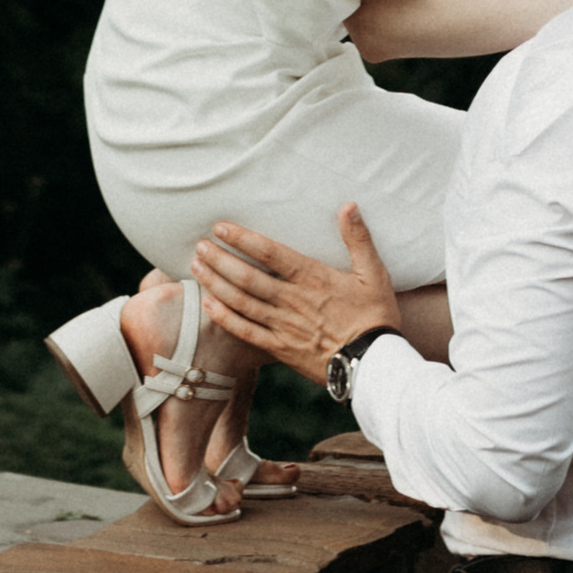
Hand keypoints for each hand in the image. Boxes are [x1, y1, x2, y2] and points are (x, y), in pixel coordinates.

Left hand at [196, 202, 403, 384]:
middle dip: (220, 260)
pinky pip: (246, 332)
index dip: (243, 239)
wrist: (374, 366)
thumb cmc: (376, 317)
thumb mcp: (374, 274)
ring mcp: (283, 326)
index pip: (270, 253)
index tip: (221, 228)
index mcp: (313, 278)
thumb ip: (358, 239)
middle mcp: (292, 300)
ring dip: (216, 283)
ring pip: (242, 303)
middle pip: (247, 277)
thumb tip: (349, 206)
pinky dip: (225, 318)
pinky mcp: (280, 348)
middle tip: (199, 246)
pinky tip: (208, 306)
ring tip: (197, 267)